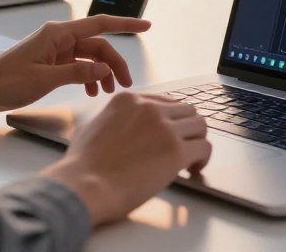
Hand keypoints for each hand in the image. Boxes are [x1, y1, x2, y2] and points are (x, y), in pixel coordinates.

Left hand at [0, 15, 149, 113]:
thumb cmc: (6, 81)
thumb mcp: (45, 80)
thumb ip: (77, 73)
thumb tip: (104, 69)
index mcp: (58, 34)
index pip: (100, 24)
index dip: (126, 23)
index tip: (147, 24)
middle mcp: (59, 38)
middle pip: (98, 45)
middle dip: (115, 63)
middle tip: (126, 84)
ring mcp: (55, 50)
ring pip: (89, 57)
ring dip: (102, 72)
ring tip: (108, 92)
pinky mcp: (50, 62)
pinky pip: (78, 65)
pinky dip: (88, 76)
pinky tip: (91, 91)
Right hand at [40, 93, 211, 225]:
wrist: (84, 185)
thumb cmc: (82, 165)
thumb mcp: (91, 127)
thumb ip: (112, 121)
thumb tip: (117, 129)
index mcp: (129, 100)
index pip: (165, 101)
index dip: (171, 120)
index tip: (170, 134)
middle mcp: (149, 108)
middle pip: (186, 110)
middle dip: (187, 129)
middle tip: (183, 147)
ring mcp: (164, 127)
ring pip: (200, 125)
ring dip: (197, 141)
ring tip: (190, 159)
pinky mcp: (176, 151)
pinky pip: (204, 148)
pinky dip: (203, 159)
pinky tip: (192, 170)